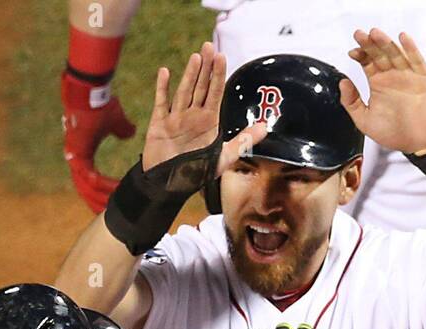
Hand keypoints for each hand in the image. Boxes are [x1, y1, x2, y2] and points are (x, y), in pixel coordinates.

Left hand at [61, 71, 137, 212]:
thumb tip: (131, 132)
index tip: (113, 199)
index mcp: (85, 151)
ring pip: (86, 187)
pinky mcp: (78, 154)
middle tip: (109, 215)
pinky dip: (102, 185)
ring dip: (101, 197)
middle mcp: (77, 157)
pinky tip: (114, 192)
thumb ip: (123, 130)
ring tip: (114, 208)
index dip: (102, 190)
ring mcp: (75, 157)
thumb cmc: (101, 103)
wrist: (90, 92)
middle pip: (86, 188)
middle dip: (98, 202)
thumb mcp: (116, 121)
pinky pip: (90, 177)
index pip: (92, 178)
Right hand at [143, 42, 267, 177]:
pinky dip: (162, 88)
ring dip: (189, 75)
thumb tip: (266, 126)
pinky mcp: (159, 123)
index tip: (222, 56)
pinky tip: (165, 72)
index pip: (215, 93)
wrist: (169, 186)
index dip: (219, 75)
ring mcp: (176, 118)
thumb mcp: (224, 157)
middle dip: (205, 68)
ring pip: (183, 91)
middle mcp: (192, 116)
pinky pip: (161, 102)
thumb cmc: (195, 173)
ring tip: (196, 57)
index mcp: (208, 122)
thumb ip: (244, 141)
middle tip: (209, 46)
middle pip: (200, 87)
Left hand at [339, 29, 425, 155]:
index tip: (352, 52)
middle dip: (370, 44)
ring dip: (386, 43)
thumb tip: (342, 82)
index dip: (360, 54)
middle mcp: (393, 76)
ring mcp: (409, 75)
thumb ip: (352, 102)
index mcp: (379, 83)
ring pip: (396, 54)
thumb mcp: (365, 121)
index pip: (367, 62)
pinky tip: (402, 38)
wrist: (419, 144)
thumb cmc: (394, 133)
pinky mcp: (425, 78)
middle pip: (380, 54)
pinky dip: (410, 49)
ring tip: (376, 34)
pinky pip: (417, 60)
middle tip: (360, 35)